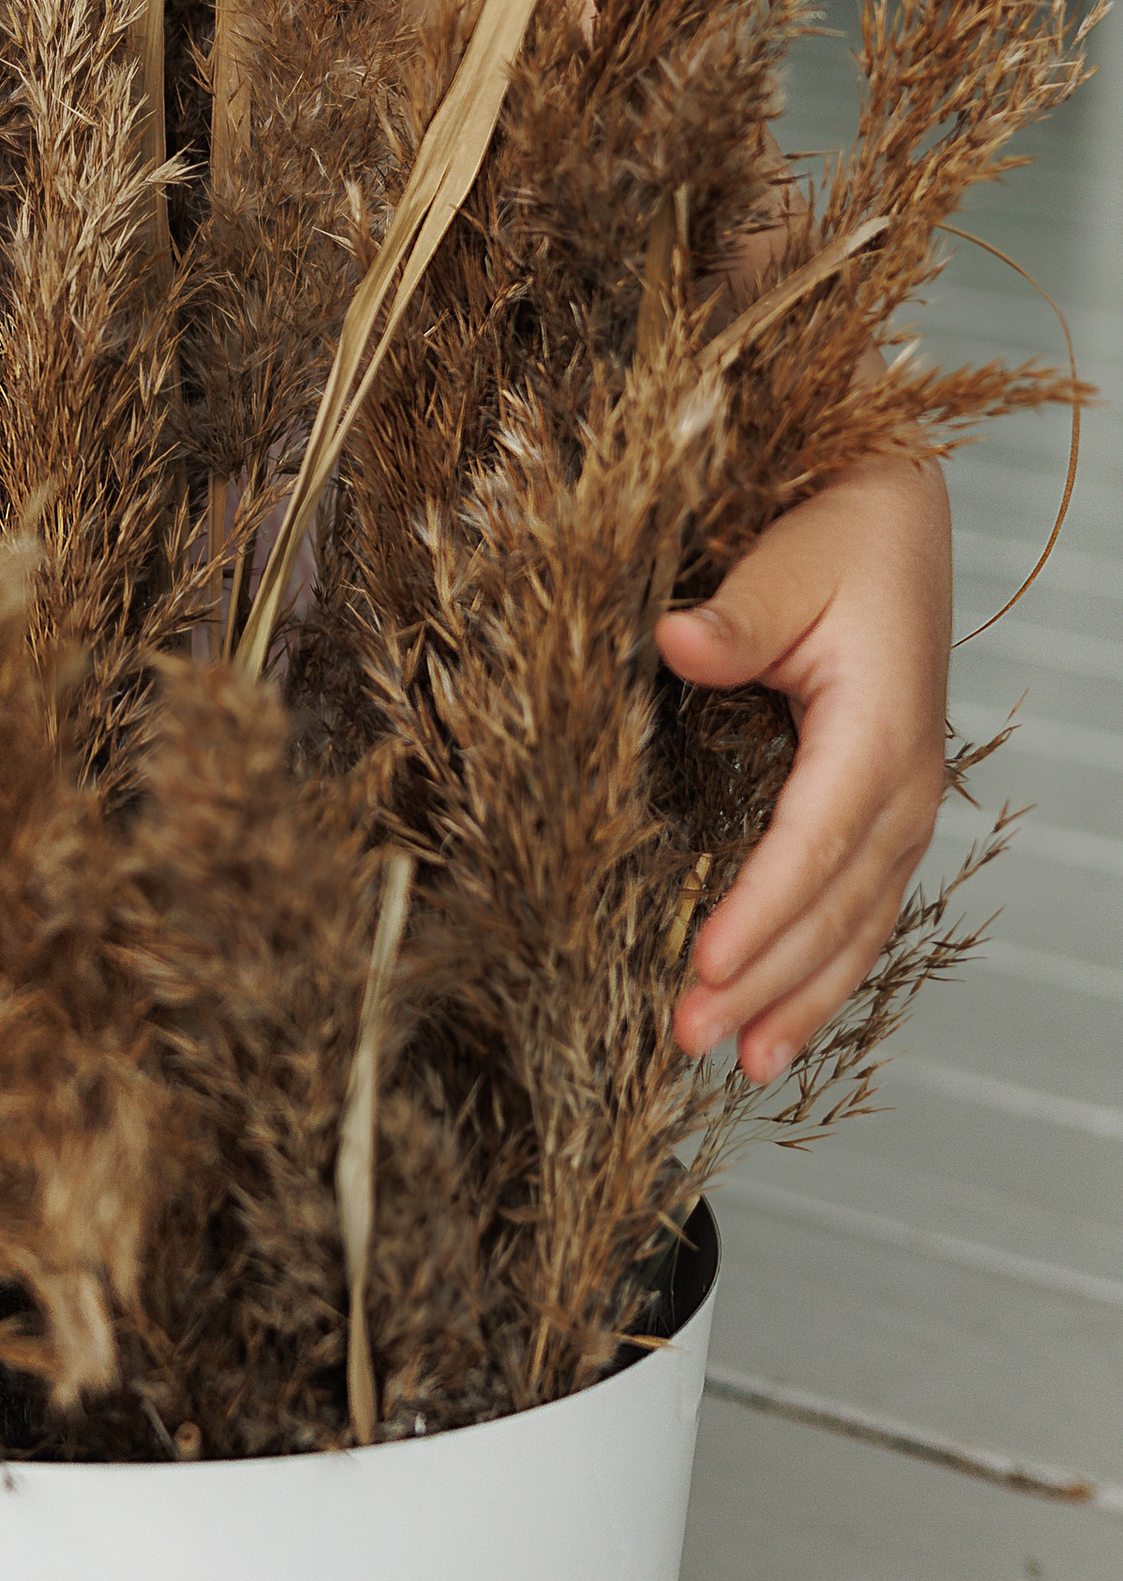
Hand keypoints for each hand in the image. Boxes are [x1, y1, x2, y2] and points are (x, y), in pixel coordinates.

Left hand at [657, 454, 950, 1084]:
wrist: (895, 518)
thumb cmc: (840, 534)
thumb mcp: (790, 557)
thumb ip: (738, 613)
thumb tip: (676, 640)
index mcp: (878, 729)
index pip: (812, 839)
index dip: (760, 907)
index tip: (702, 962)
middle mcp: (904, 783)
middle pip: (832, 904)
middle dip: (763, 979)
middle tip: (686, 1037)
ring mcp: (902, 806)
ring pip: (854, 926)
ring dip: (797, 997)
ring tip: (739, 1062)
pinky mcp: (883, 814)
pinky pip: (858, 911)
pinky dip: (822, 972)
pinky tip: (779, 1023)